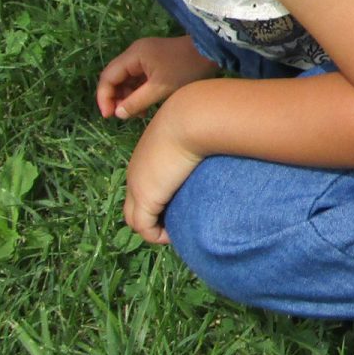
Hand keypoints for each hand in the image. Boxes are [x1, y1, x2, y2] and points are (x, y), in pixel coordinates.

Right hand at [96, 35, 218, 120]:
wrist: (211, 52)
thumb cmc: (187, 69)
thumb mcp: (161, 89)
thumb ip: (137, 102)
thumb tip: (118, 114)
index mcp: (134, 56)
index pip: (108, 77)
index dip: (104, 97)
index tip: (109, 116)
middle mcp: (135, 53)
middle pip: (115, 78)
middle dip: (116, 98)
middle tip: (122, 116)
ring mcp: (144, 57)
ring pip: (126, 80)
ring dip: (128, 97)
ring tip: (137, 114)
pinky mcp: (153, 61)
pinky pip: (138, 78)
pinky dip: (137, 92)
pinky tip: (144, 107)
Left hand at [123, 115, 204, 245]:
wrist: (193, 118)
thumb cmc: (201, 120)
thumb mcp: (195, 131)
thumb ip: (199, 140)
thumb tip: (221, 144)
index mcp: (145, 157)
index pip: (142, 185)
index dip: (157, 199)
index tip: (179, 205)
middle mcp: (136, 173)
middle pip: (132, 205)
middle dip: (150, 218)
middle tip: (174, 223)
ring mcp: (137, 186)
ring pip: (133, 219)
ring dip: (153, 229)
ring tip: (175, 231)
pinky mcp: (146, 198)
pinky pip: (144, 229)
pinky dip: (157, 236)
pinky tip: (174, 234)